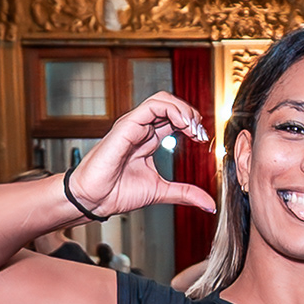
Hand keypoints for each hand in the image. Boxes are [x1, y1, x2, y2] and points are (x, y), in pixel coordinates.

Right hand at [69, 94, 215, 226]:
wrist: (94, 199)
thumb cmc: (117, 193)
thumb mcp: (161, 191)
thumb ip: (185, 193)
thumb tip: (209, 204)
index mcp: (148, 139)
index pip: (174, 119)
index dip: (192, 124)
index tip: (202, 140)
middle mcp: (141, 128)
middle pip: (170, 105)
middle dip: (191, 115)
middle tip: (201, 133)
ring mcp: (133, 125)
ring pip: (162, 100)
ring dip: (184, 109)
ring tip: (194, 127)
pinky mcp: (127, 125)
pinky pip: (152, 106)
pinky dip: (172, 110)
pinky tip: (183, 125)